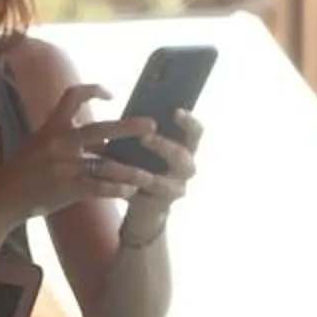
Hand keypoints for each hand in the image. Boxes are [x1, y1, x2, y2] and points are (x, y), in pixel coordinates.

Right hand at [0, 84, 149, 223]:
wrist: (4, 197)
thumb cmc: (24, 170)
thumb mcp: (40, 144)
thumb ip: (66, 136)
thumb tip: (101, 136)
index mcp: (51, 126)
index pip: (73, 96)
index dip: (93, 90)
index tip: (112, 94)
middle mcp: (59, 142)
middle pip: (100, 129)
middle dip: (129, 127)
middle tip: (151, 126)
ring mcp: (64, 166)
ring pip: (106, 165)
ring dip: (131, 170)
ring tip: (149, 175)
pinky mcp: (67, 188)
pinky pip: (99, 187)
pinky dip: (117, 189)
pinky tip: (130, 191)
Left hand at [117, 110, 201, 247]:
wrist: (141, 204)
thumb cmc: (142, 166)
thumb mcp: (142, 148)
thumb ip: (142, 133)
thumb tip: (131, 114)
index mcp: (184, 148)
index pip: (195, 132)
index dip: (189, 122)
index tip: (176, 111)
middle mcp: (186, 168)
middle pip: (183, 155)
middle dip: (163, 146)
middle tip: (144, 137)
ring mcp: (177, 188)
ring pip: (164, 181)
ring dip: (144, 173)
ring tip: (129, 168)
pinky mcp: (163, 204)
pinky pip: (152, 197)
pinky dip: (136, 188)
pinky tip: (122, 183)